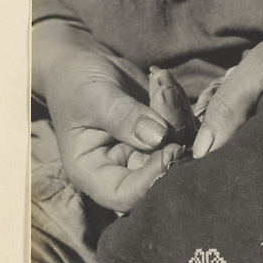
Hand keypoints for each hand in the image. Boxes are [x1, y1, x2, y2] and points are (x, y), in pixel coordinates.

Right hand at [35, 21, 194, 210]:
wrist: (83, 66)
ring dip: (177, 114)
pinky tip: (163, 82)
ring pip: (179, 150)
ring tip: (160, 83)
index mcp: (95, 174)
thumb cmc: (76, 83)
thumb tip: (160, 137)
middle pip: (160, 175)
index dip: (151, 180)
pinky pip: (187, 131)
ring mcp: (146, 157)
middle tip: (166, 98)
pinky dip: (181, 106)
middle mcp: (123, 172)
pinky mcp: (163, 139)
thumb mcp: (93, 97)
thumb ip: (123, 117)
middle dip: (171, 136)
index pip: (125, 195)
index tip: (170, 149)